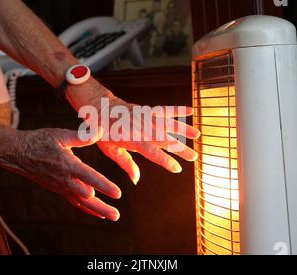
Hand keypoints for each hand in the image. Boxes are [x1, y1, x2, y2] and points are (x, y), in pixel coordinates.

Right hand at [5, 128, 120, 220]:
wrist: (19, 153)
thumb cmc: (40, 141)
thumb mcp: (61, 134)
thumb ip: (82, 136)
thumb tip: (100, 131)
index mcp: (68, 165)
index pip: (90, 177)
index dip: (104, 186)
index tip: (118, 193)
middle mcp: (65, 180)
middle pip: (87, 198)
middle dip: (103, 206)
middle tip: (117, 215)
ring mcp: (61, 187)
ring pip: (82, 203)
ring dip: (97, 210)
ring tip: (112, 216)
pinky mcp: (58, 189)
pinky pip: (74, 202)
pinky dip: (86, 209)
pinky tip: (98, 213)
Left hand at [66, 78, 200, 183]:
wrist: (98, 107)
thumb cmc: (102, 132)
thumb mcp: (111, 151)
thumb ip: (126, 164)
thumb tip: (136, 180)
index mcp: (132, 139)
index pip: (152, 152)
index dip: (165, 161)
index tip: (177, 168)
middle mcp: (141, 127)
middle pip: (164, 139)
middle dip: (181, 148)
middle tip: (194, 157)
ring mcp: (145, 117)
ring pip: (168, 124)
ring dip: (184, 129)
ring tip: (198, 135)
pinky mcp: (147, 110)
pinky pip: (164, 109)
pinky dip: (177, 109)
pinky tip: (190, 110)